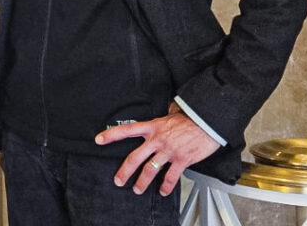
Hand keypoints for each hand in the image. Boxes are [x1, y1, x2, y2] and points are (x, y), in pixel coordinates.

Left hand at [94, 103, 219, 195]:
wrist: (208, 121)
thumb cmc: (190, 118)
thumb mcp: (170, 114)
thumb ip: (160, 120)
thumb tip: (160, 117)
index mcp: (152, 126)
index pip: (126, 129)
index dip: (111, 135)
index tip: (99, 139)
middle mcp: (157, 139)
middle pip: (135, 157)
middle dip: (124, 171)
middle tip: (118, 180)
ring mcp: (169, 150)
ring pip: (150, 169)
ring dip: (142, 182)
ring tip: (137, 189)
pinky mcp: (181, 159)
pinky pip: (170, 176)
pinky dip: (166, 186)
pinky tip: (163, 190)